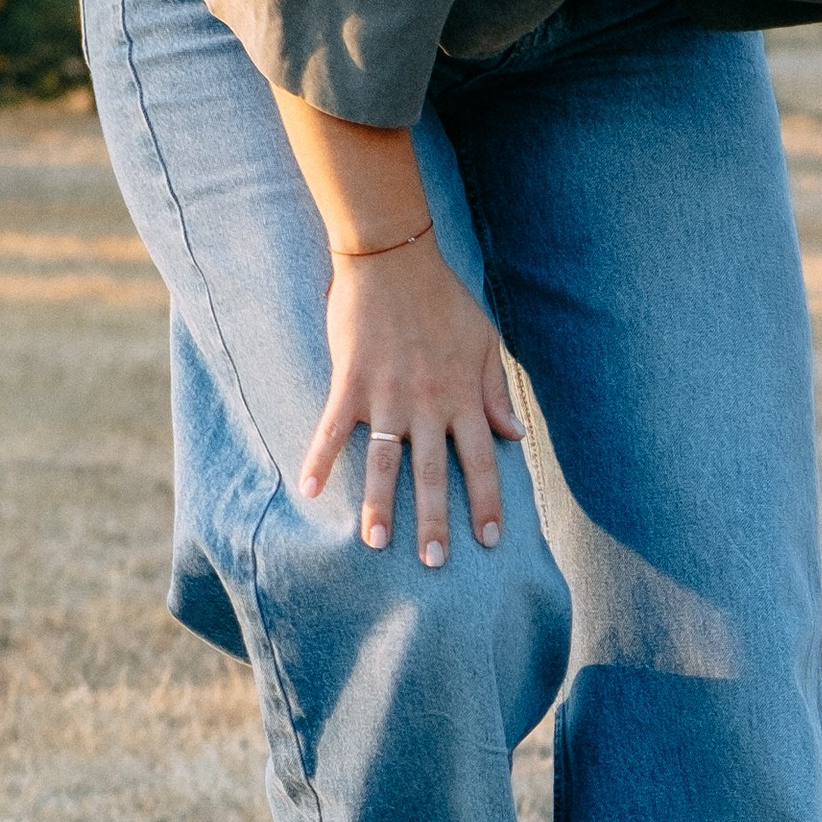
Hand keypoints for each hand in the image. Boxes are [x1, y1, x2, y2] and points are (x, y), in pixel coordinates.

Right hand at [300, 240, 523, 562]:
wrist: (394, 259)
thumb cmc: (444, 300)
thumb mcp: (485, 342)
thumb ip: (496, 392)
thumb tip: (515, 436)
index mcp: (464, 395)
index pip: (482, 460)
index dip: (487, 502)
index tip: (491, 539)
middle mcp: (428, 403)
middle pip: (434, 472)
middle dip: (435, 521)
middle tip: (434, 562)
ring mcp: (386, 395)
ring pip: (384, 461)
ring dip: (380, 504)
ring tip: (377, 543)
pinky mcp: (349, 383)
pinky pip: (332, 429)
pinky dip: (318, 459)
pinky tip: (307, 491)